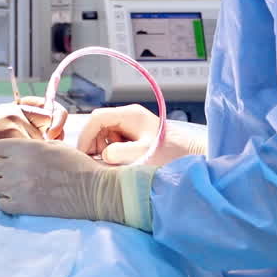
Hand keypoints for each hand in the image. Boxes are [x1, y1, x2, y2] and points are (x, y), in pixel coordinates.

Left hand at [0, 139, 154, 230]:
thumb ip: (30, 147)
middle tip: (9, 175)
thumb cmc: (77, 165)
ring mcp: (18, 187)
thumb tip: (16, 151)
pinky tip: (20, 200)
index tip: (4, 159)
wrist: (93, 190)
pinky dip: (8, 203)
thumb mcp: (53, 146)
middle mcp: (17, 166)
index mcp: (25, 148)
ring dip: (1, 188)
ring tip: (16, 188)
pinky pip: (2, 204)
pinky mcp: (24, 206)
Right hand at [76, 106, 205, 165]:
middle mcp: (128, 116)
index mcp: (130, 114)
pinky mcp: (133, 134)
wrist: (192, 155)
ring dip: (102, 147)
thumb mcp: (145, 154)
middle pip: (98, 125)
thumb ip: (121, 153)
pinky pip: (113, 139)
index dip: (86, 134)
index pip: (97, 118)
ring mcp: (130, 124)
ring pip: (104, 133)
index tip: (84, 153)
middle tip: (96, 161)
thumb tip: (103, 155)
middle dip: (93, 142)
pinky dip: (111, 150)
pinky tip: (121, 160)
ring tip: (113, 162)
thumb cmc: (172, 153)